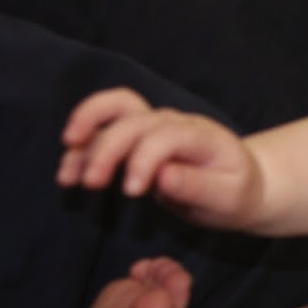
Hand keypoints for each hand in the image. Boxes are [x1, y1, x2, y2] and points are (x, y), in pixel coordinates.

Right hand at [57, 87, 263, 228]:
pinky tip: (69, 174)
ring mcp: (154, 125)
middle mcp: (174, 123)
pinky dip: (83, 147)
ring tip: (68, 175)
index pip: (164, 136)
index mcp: (201, 135)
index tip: (130, 193)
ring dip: (86, 135)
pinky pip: (104, 128)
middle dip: (107, 149)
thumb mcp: (228, 197)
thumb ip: (198, 187)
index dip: (143, 159)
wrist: (240, 184)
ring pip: (114, 110)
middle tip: (91, 184)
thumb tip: (163, 177)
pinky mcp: (137, 137)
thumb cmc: (234, 192)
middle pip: (132, 121)